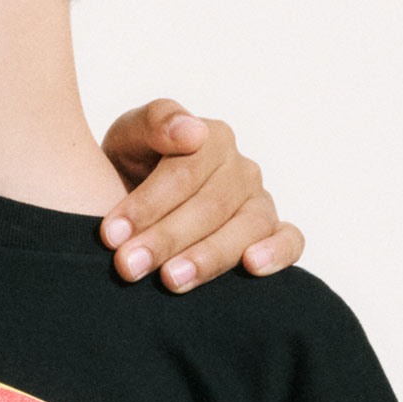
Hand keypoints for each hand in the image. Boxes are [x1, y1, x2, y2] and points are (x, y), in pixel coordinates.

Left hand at [98, 100, 303, 292]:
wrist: (130, 193)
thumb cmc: (131, 163)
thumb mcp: (128, 137)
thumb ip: (154, 122)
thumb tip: (192, 132)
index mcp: (210, 138)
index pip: (184, 173)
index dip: (147, 205)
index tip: (111, 234)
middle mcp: (240, 169)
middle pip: (210, 206)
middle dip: (166, 239)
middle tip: (128, 266)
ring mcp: (259, 200)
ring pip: (248, 227)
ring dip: (209, 256)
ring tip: (172, 279)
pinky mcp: (273, 231)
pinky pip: (291, 240)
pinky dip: (278, 252)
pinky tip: (252, 267)